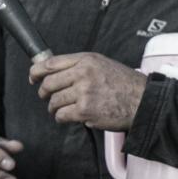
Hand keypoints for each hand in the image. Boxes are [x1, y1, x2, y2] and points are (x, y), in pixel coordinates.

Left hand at [30, 53, 146, 130]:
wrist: (144, 101)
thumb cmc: (126, 85)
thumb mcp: (104, 65)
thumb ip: (80, 66)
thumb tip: (54, 72)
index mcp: (87, 60)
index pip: (50, 63)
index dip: (36, 72)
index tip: (33, 78)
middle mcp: (84, 73)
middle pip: (48, 83)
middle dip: (45, 93)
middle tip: (49, 98)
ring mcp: (84, 92)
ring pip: (53, 101)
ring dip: (55, 108)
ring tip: (65, 109)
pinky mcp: (85, 110)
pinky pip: (61, 115)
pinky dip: (63, 118)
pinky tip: (73, 116)